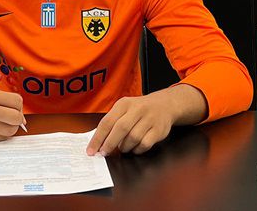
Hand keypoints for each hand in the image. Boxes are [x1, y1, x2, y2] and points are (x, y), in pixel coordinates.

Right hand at [0, 90, 25, 141]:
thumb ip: (5, 102)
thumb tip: (22, 119)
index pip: (17, 101)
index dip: (19, 107)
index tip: (14, 109)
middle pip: (16, 117)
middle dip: (18, 119)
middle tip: (11, 119)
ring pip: (10, 130)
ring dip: (10, 129)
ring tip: (2, 125)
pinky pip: (0, 138)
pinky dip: (1, 135)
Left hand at [86, 84, 205, 155]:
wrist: (165, 105)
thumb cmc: (139, 110)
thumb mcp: (124, 108)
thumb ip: (112, 122)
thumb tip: (97, 142)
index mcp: (124, 104)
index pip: (107, 122)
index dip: (98, 138)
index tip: (91, 150)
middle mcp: (137, 110)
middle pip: (120, 129)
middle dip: (109, 144)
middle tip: (104, 153)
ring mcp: (149, 119)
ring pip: (133, 138)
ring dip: (124, 147)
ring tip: (122, 147)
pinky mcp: (158, 130)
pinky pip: (144, 144)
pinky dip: (137, 150)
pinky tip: (134, 148)